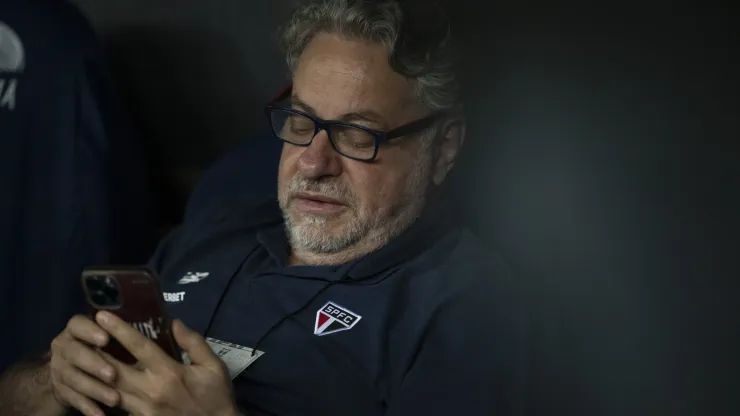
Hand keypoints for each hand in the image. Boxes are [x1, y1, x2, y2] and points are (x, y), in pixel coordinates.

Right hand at [49, 315, 120, 415]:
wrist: (69, 368)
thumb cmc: (99, 345)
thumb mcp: (104, 334)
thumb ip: (119, 332)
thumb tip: (152, 328)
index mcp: (75, 329)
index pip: (77, 324)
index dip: (90, 331)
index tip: (106, 339)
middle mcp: (63, 346)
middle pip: (74, 353)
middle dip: (94, 363)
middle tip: (112, 374)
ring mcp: (59, 369)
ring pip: (74, 379)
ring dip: (95, 389)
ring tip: (115, 399)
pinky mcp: (60, 389)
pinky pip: (73, 399)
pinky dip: (88, 407)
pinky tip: (101, 415)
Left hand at [95, 311, 237, 415]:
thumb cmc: (216, 395)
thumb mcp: (213, 366)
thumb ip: (193, 343)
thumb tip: (174, 323)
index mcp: (169, 372)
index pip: (138, 347)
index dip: (118, 330)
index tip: (102, 315)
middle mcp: (151, 390)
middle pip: (114, 368)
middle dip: (96, 351)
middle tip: (82, 336)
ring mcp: (143, 408)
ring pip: (110, 389)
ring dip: (96, 373)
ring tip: (84, 357)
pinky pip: (117, 407)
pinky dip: (105, 395)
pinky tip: (98, 385)